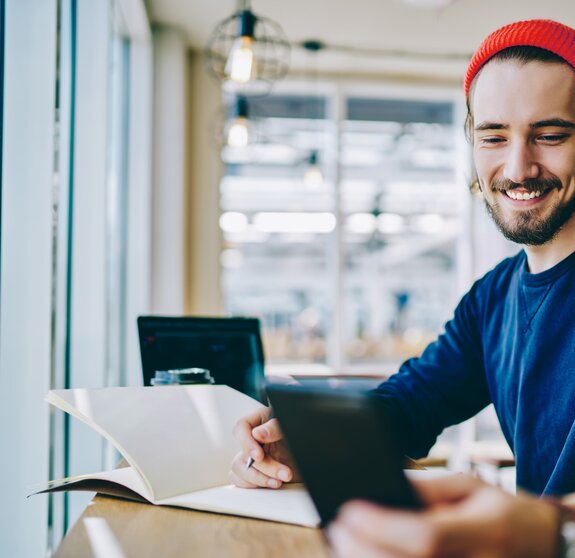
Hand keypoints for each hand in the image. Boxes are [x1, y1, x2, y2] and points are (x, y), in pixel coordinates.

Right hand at [229, 406, 298, 488]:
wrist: (317, 452)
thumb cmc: (303, 433)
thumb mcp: (290, 427)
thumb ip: (274, 428)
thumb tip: (257, 434)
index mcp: (259, 421)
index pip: (241, 428)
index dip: (247, 443)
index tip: (259, 455)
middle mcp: (254, 439)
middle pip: (243, 453)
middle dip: (264, 466)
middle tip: (283, 472)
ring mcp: (253, 456)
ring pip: (241, 469)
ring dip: (260, 478)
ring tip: (281, 480)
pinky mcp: (257, 472)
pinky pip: (244, 481)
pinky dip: (257, 485)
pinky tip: (274, 483)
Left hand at [329, 475, 559, 557]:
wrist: (541, 549)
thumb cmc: (500, 513)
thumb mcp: (470, 487)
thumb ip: (428, 488)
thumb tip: (385, 487)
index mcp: (484, 534)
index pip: (426, 538)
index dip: (381, 526)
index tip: (348, 509)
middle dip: (360, 550)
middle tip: (336, 528)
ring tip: (343, 544)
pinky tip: (363, 557)